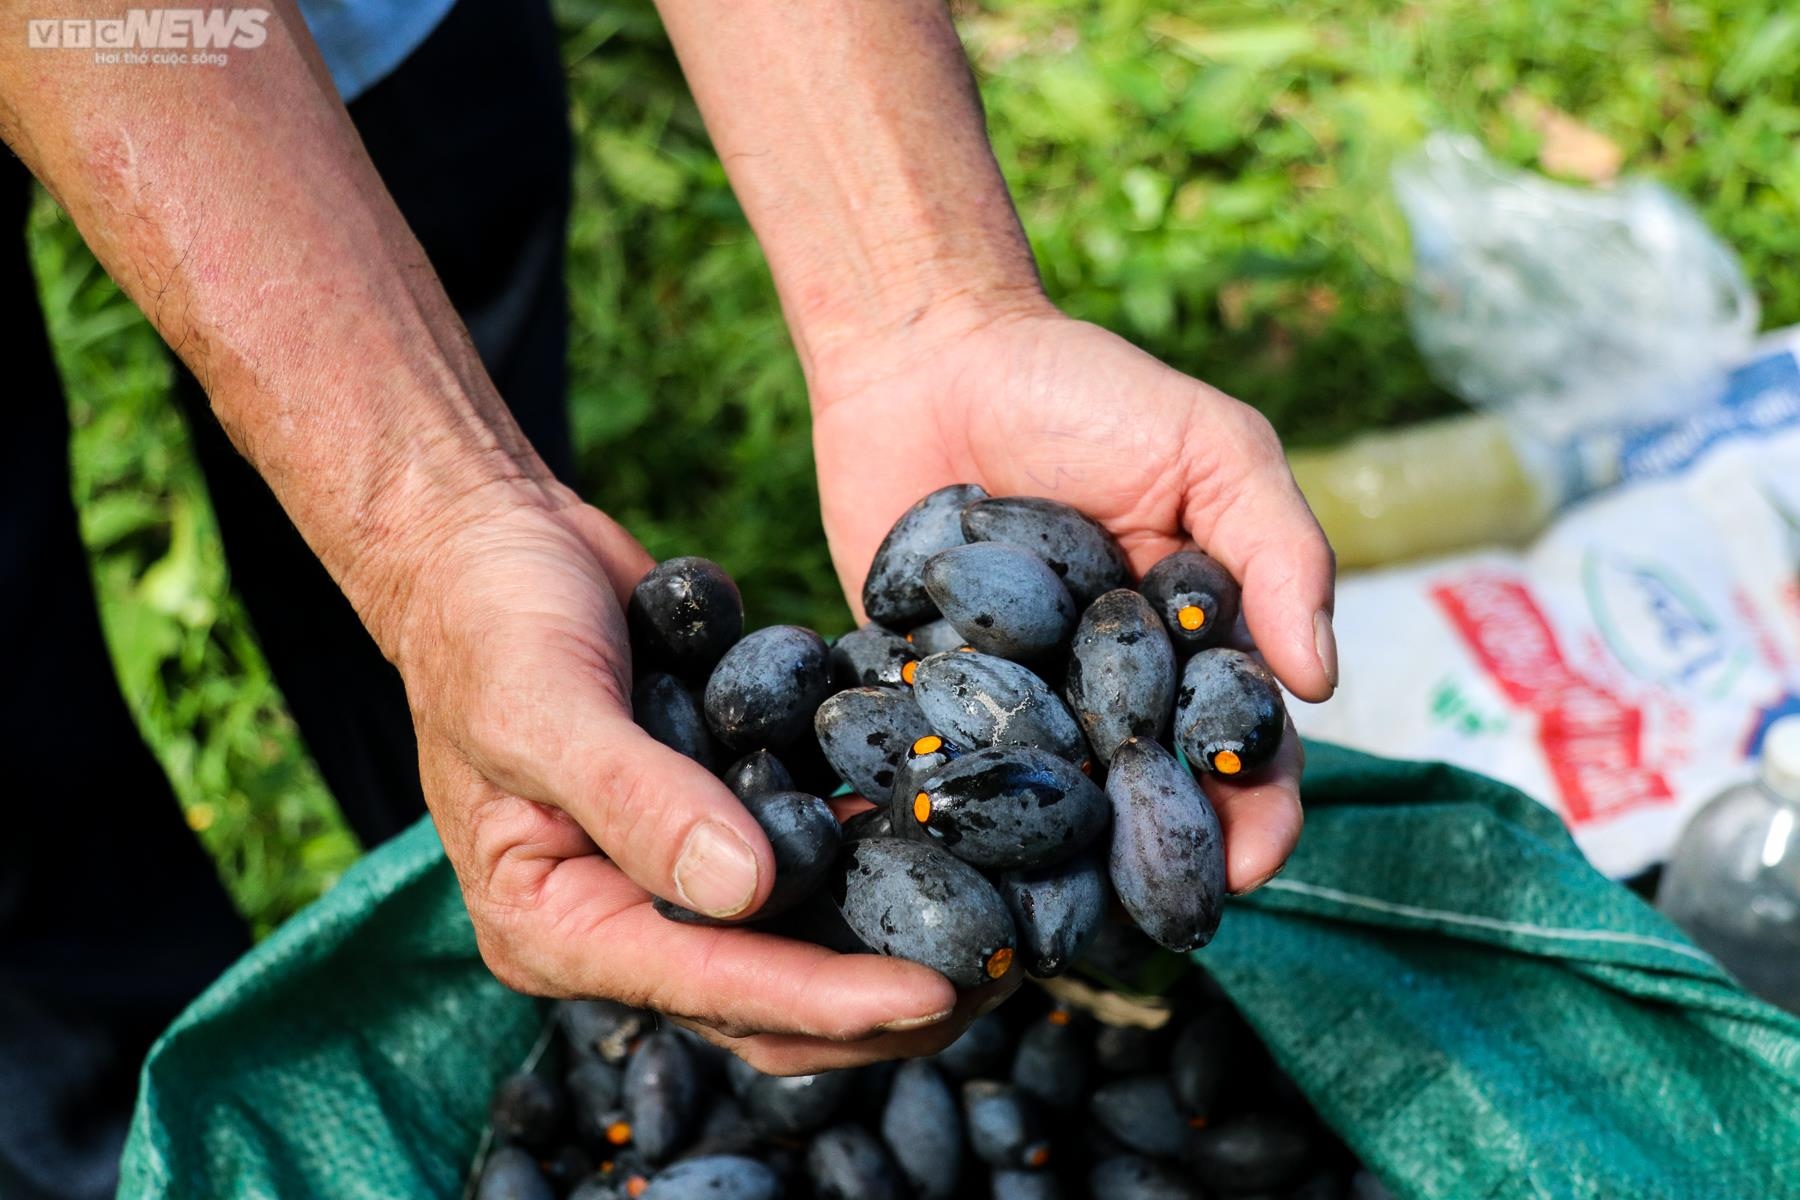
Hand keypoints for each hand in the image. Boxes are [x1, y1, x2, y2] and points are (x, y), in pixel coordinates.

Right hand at [383, 492, 1004, 1072]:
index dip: (825, 996)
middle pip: (768, 995)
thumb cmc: (488, 621)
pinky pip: (805, 852)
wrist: (490, 542)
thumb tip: (748, 890)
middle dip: (879, 997)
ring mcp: (671, 868)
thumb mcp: (542, 704)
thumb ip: (640, 798)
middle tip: (998, 976)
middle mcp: (619, 916)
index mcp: (556, 924)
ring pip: (799, 935)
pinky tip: (956, 832)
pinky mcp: (717, 811)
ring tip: (1003, 921)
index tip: (935, 994)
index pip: (708, 984)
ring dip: (892, 932)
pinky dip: (873, 851)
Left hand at [812, 301, 1336, 894]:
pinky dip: (946, 815)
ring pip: (1048, 805)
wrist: (930, 351)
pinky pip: (942, 767)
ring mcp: (1015, 695)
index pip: (1238, 744)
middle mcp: (1106, 684)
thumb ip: (1277, 549)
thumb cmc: (1084, 388)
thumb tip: (1322, 682)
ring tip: (1054, 924)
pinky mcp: (923, 691)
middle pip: (1146, 796)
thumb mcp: (1209, 446)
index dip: (1257, 808)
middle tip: (1153, 928)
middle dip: (1159, 864)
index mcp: (1190, 641)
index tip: (1252, 862)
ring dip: (1056, 867)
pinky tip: (949, 863)